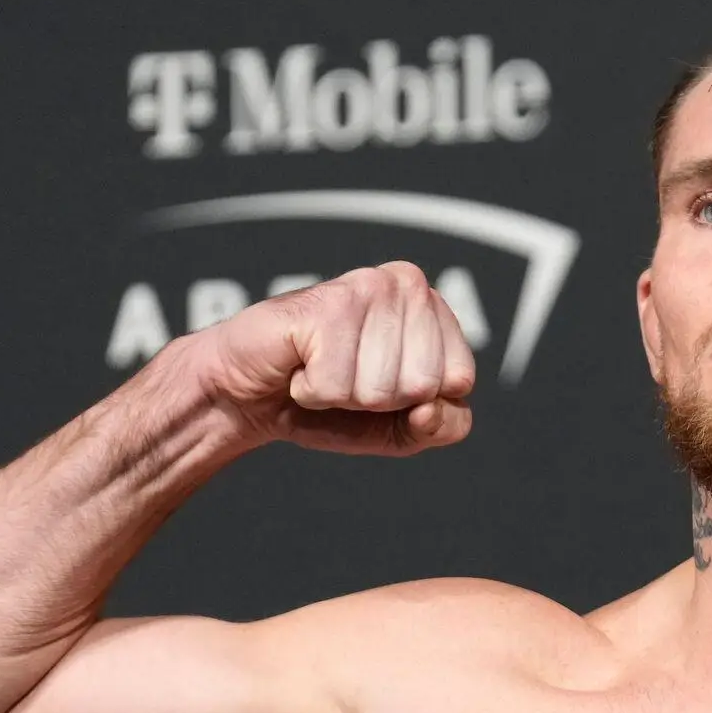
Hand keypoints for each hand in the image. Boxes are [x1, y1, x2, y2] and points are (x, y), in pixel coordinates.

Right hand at [193, 261, 477, 455]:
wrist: (251, 392)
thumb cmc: (331, 402)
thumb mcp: (403, 428)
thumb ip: (443, 426)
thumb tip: (429, 409)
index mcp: (434, 307)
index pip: (460, 380)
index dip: (417, 403)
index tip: (382, 385)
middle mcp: (407, 284)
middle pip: (423, 385)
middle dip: (379, 401)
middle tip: (346, 377)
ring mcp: (368, 288)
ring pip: (382, 389)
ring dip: (342, 395)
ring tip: (322, 368)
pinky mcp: (327, 305)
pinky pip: (337, 386)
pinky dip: (313, 391)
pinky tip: (301, 365)